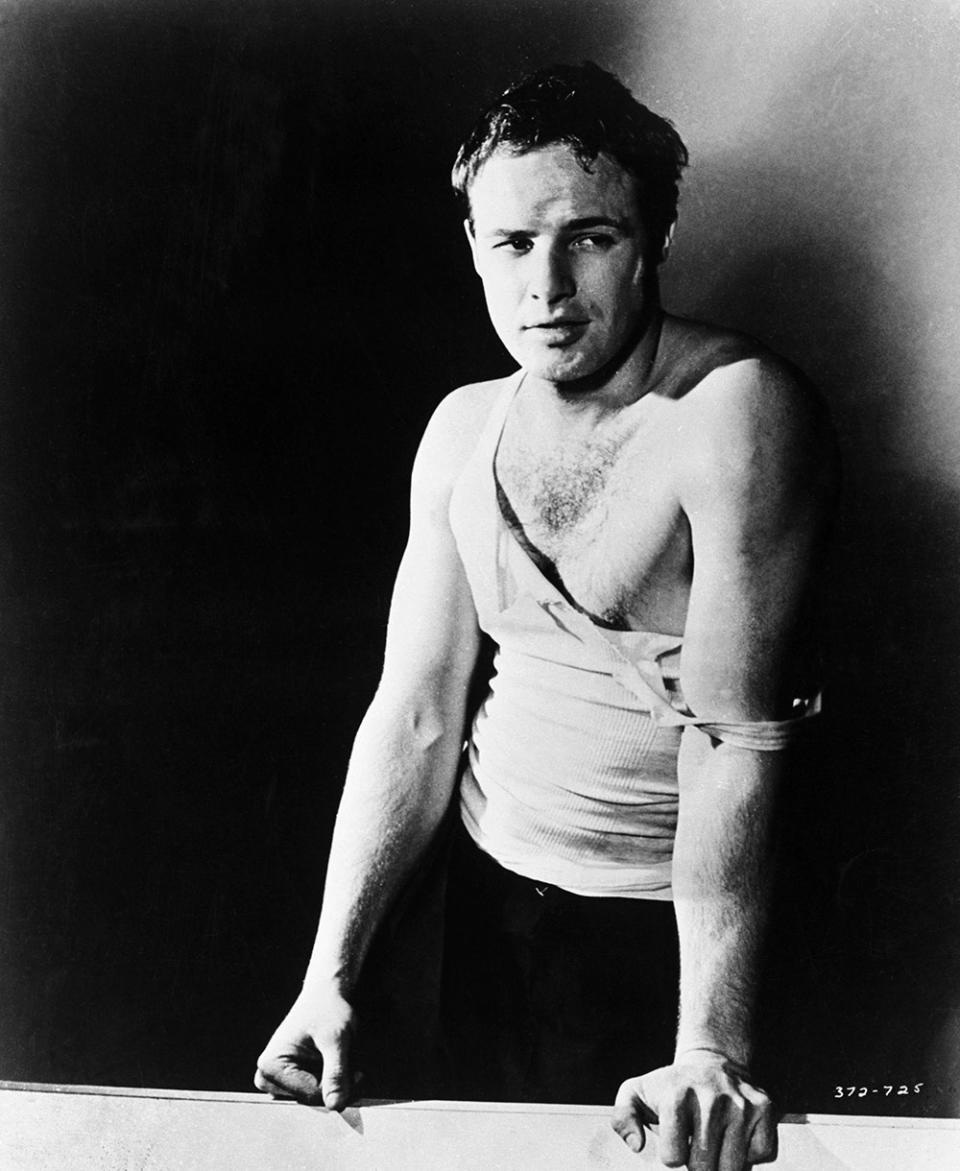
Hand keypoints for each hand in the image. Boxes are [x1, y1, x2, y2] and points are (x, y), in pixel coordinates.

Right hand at [254, 988, 356, 1109]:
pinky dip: (330, 1080)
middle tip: (356, 1068)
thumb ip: (336, 1072)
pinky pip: (314, 1091)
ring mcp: (277, 1080)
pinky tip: (335, 1063)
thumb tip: (335, 1106)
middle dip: (337, 1086)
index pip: (310, 1095)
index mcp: (271, 1065)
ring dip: (335, 1084)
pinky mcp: (288, 1080)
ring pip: (315, 1097)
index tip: (360, 1074)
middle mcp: (267, 1076)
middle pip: (310, 1099)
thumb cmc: (327, 1010)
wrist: (325, 995)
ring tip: (344, 1060)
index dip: (339, 1088)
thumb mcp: (336, 1039)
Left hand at [611, 1052, 776, 1169]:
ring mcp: (741, 1104)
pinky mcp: (765, 1108)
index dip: (672, 1156)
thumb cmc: (671, 1086)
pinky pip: (763, 1156)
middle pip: (704, 1167)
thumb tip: (637, 1145)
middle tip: (695, 1145)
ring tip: (714, 1142)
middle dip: (697, 1165)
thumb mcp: (636, 1093)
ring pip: (733, 1169)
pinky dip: (749, 1155)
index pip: (673, 1157)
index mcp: (676, 1096)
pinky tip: (736, 1136)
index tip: (674, 1141)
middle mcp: (711, 1098)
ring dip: (722, 1164)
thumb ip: (623, 1119)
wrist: (712, 1062)